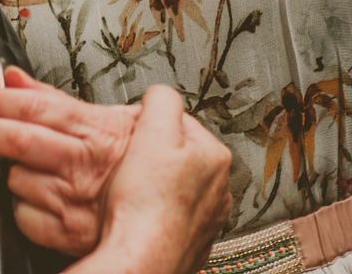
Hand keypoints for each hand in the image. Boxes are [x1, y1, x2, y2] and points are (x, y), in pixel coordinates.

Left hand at [0, 68, 139, 254]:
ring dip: (6, 171)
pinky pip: (24, 218)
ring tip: (20, 164)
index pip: (34, 106)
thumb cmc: (146, 163)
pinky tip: (34, 194)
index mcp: (95, 130)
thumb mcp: (111, 116)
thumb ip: (54, 97)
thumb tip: (12, 76)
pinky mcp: (69, 234)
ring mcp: (74, 201)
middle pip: (17, 140)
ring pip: (15, 180)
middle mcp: (82, 165)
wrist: (178, 212)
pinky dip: (21, 205)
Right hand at [78, 85, 230, 273]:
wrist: (141, 260)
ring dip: (156, 188)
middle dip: (155, 158)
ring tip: (135, 195)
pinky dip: (156, 216)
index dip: (151, 127)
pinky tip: (141, 217)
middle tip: (133, 169)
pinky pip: (170, 218)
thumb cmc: (147, 203)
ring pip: (175, 188)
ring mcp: (207, 219)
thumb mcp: (153, 130)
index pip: (180, 123)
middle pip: (178, 156)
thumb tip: (160, 94)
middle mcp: (219, 188)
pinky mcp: (191, 242)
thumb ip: (161, 99)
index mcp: (216, 155)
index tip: (136, 141)